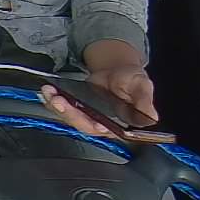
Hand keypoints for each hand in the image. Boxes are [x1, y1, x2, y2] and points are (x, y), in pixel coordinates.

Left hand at [40, 65, 158, 138]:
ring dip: (56, 106)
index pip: (105, 131)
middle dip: (69, 113)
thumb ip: (144, 101)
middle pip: (82, 124)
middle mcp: (100, 124)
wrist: (118, 69)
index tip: (89, 122)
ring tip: (49, 92)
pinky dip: (52, 99)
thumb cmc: (132, 79)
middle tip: (59, 101)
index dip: (94, 127)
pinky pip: (62, 107)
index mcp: (118, 124)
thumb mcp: (142, 85)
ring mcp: (86, 117)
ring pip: (69, 117)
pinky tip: (47, 91)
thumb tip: (152, 117)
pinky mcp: (76, 108)